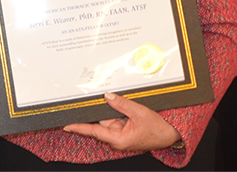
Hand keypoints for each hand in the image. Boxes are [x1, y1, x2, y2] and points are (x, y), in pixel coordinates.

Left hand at [63, 92, 180, 151]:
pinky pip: (115, 116)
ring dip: (111, 109)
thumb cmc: (157, 128)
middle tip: (94, 99)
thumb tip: (107, 96)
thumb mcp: (139, 113)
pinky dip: (116, 110)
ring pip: (108, 117)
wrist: (170, 134)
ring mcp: (121, 133)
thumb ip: (121, 104)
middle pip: (100, 121)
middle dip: (98, 110)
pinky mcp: (124, 128)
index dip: (79, 127)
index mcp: (118, 138)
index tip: (66, 125)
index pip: (93, 131)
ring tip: (119, 104)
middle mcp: (117, 137)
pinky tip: (122, 106)